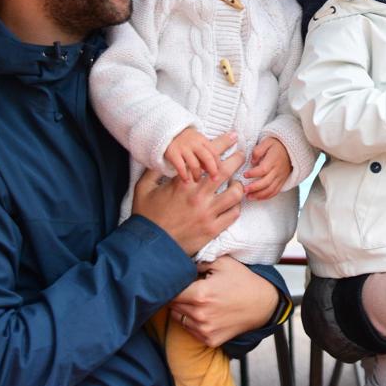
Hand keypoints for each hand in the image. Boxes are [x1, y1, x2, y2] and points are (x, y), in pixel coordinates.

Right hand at [133, 133, 243, 255]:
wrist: (150, 248)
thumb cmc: (146, 217)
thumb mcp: (143, 189)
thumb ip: (154, 171)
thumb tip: (162, 157)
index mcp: (183, 183)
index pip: (206, 158)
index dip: (221, 144)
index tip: (231, 138)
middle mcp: (198, 196)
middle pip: (225, 171)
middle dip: (237, 159)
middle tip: (241, 154)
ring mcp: (208, 213)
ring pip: (235, 194)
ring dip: (238, 185)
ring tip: (237, 182)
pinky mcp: (213, 229)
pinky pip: (233, 214)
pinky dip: (236, 206)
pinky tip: (232, 203)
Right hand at [164, 127, 222, 181]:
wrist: (165, 130)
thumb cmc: (184, 139)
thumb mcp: (197, 141)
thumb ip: (205, 153)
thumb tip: (214, 168)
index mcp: (202, 139)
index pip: (214, 152)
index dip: (218, 164)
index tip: (220, 173)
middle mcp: (194, 143)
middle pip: (207, 158)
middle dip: (212, 170)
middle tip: (214, 179)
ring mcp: (183, 148)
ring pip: (194, 164)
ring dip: (197, 175)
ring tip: (197, 180)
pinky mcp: (172, 153)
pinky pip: (180, 167)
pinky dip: (184, 175)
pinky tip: (186, 181)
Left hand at [169, 256, 279, 346]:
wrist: (263, 304)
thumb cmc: (243, 281)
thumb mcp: (223, 262)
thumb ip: (198, 261)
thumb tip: (181, 262)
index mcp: (200, 294)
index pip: (170, 291)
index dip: (171, 284)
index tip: (176, 280)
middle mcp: (200, 315)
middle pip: (171, 305)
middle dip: (176, 296)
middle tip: (187, 289)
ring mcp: (204, 330)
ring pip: (178, 318)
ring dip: (182, 309)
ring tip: (197, 301)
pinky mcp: (210, 340)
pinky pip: (189, 331)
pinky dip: (192, 322)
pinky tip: (204, 313)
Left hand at [243, 137, 291, 199]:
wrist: (291, 149)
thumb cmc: (276, 145)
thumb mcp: (267, 141)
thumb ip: (258, 150)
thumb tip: (252, 161)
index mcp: (273, 160)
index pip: (263, 169)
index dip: (254, 173)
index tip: (245, 175)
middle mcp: (278, 170)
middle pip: (266, 182)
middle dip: (254, 188)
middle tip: (243, 190)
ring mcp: (280, 177)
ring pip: (270, 190)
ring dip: (259, 195)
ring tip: (248, 197)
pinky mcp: (282, 181)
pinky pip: (275, 192)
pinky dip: (266, 197)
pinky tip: (257, 198)